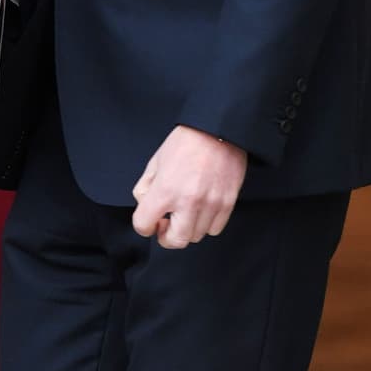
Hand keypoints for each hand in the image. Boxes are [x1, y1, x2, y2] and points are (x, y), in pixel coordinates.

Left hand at [132, 125, 247, 249]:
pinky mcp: (228, 203)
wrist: (218, 128)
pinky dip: (205, 223)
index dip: (143, 226)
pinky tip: (201, 209)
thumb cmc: (185, 142)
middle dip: (166, 237)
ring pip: (196, 236)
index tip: (149, 221)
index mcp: (165, 190)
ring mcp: (210, 204)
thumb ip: (145, 187)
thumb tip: (145, 206)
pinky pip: (214, 229)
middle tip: (166, 224)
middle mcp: (188, 202)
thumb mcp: (155, 162)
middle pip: (175, 241)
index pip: (143, 226)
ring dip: (187, 229)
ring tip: (185, 212)